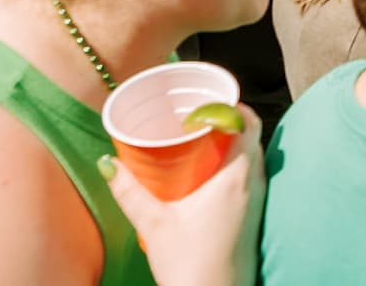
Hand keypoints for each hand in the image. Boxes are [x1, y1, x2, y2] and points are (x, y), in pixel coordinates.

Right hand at [101, 107, 263, 285]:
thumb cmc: (191, 266)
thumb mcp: (153, 223)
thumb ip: (129, 190)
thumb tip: (107, 162)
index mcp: (237, 176)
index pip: (249, 122)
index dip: (231, 104)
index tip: (206, 99)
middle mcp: (255, 184)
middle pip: (250, 136)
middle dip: (225, 121)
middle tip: (195, 117)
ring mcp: (258, 202)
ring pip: (250, 158)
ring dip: (230, 144)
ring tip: (198, 141)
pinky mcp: (253, 218)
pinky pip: (249, 177)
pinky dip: (233, 165)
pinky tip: (206, 175)